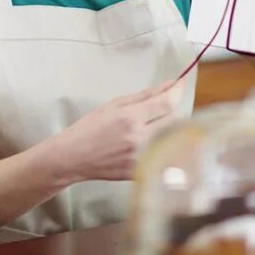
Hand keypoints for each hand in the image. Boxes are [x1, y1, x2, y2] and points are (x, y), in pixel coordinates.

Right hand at [57, 80, 183, 181]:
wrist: (73, 157)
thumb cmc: (89, 128)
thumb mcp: (114, 104)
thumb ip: (145, 95)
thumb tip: (168, 85)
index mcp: (131, 118)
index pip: (167, 103)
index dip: (178, 91)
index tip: (182, 83)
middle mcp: (139, 138)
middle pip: (174, 120)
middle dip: (171, 110)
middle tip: (162, 107)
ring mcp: (141, 158)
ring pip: (172, 138)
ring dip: (170, 128)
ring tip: (155, 125)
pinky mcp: (141, 172)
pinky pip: (163, 155)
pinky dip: (163, 145)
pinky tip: (151, 142)